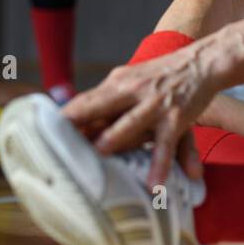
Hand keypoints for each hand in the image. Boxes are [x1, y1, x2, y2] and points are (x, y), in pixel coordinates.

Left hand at [61, 46, 216, 187]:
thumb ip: (108, 98)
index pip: (84, 100)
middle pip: (98, 107)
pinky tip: (152, 183)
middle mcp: (132, 90)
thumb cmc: (160, 75)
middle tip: (56, 144)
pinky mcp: (176, 118)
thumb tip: (79, 117)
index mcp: (117, 82)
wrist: (201, 61)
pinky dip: (159, 164)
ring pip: (129, 123)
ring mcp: (153, 104)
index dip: (64, 116)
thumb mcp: (130, 79)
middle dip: (77, 124)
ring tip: (97, 155)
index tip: (41, 130)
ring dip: (113, 139)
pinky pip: (165, 145)